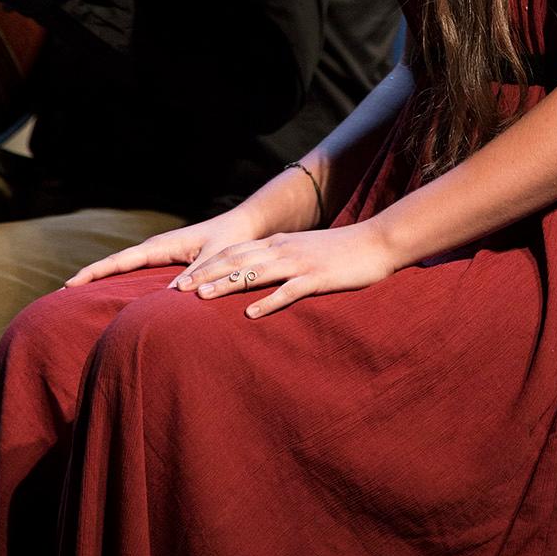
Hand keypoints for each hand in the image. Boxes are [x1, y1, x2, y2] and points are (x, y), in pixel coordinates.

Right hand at [64, 206, 277, 288]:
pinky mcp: (166, 258)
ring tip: (77, 293)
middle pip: (115, 262)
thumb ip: (197, 275)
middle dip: (90, 274)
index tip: (71, 283)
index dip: (96, 272)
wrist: (244, 226)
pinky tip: (113, 291)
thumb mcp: (216, 258)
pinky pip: (135, 268)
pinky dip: (119, 276)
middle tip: (62, 291)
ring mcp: (159, 252)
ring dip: (102, 276)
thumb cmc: (231, 240)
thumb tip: (169, 297)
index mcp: (163, 245)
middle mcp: (156, 246)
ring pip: (124, 264)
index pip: (121, 260)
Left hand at [174, 221, 397, 317]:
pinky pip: (288, 291)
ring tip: (202, 298)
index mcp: (279, 243)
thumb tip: (258, 272)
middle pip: (237, 259)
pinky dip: (268, 302)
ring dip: (227, 284)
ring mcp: (300, 262)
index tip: (182, 278)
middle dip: (206, 274)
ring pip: (255, 272)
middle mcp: (283, 249)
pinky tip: (251, 313)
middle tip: (178, 289)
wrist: (378, 242)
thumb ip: (282, 259)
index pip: (234, 252)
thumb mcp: (305, 251)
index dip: (207, 265)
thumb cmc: (342, 251)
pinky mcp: (317, 277)